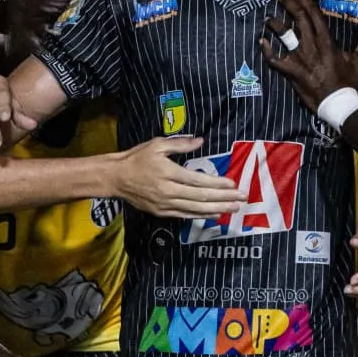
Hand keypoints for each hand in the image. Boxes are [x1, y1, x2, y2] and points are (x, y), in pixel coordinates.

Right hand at [113, 136, 246, 218]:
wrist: (115, 178)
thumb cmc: (137, 158)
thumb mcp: (157, 144)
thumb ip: (180, 144)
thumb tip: (201, 140)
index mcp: (168, 173)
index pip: (198, 181)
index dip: (217, 183)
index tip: (233, 183)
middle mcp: (168, 192)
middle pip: (201, 197)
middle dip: (224, 198)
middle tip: (242, 198)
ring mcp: (165, 205)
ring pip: (195, 210)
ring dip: (217, 209)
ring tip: (233, 208)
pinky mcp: (161, 213)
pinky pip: (185, 216)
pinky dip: (201, 216)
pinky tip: (214, 214)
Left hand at [260, 0, 357, 111]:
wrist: (337, 102)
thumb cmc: (348, 81)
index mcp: (327, 40)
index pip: (314, 14)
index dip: (304, 0)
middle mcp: (311, 44)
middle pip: (297, 18)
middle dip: (287, 3)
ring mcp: (299, 57)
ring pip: (283, 35)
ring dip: (274, 24)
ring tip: (267, 18)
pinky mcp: (290, 71)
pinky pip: (274, 59)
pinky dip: (266, 50)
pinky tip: (261, 41)